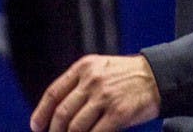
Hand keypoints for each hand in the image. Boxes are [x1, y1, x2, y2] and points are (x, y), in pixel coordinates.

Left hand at [30, 54, 160, 131]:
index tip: (36, 127)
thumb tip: (57, 111)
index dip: (41, 113)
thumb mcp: (99, 69)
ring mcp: (105, 97)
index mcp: (83, 67)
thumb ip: (79, 84)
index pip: (53, 93)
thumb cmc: (126, 76)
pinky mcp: (119, 113)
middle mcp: (91, 80)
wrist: (157, 76)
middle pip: (62, 113)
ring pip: (76, 127)